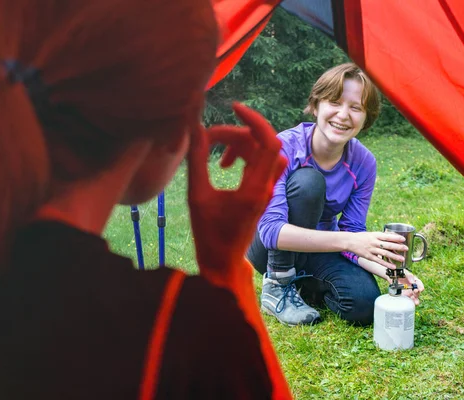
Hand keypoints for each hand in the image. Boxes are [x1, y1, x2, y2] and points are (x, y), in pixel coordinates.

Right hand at [187, 103, 286, 274]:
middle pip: (262, 143)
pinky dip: (245, 155)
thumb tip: (194, 128)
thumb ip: (196, 159)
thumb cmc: (208, 234)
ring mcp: (267, 190)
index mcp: (254, 188)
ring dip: (240, 145)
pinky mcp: (263, 192)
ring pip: (262, 152)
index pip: (268, 143)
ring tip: (217, 159)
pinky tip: (224, 165)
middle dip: (236, 134)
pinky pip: (261, 162)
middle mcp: (266, 187)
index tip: (234, 108)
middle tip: (208, 138)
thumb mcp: (196, 195)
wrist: (223, 260)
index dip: (254, 120)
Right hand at [348, 231, 408, 268]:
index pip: (387, 236)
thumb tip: (392, 237)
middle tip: (406, 248)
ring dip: (394, 256)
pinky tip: (393, 266)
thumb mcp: (372, 234)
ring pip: (385, 253)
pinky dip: (386, 264)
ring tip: (402, 259)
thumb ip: (381, 236)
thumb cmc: (362, 237)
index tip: (403, 239)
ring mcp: (371, 250)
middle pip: (388, 245)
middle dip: (398, 247)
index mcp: (375, 235)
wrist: (350, 241)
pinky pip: (379, 261)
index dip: (396, 237)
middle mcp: (374, 242)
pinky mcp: (369, 257)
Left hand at [386, 270, 424, 304]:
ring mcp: (409, 293)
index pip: (419, 284)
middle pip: (417, 292)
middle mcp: (413, 288)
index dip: (421, 286)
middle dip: (417, 293)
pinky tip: (409, 303)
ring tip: (415, 301)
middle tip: (415, 291)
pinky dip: (409, 302)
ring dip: (415, 300)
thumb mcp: (404, 272)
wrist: (391, 276)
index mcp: (414, 281)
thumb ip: (409, 276)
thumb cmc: (399, 273)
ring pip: (414, 298)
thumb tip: (413, 282)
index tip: (420, 288)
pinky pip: (407, 300)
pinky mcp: (404, 296)